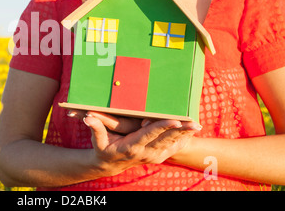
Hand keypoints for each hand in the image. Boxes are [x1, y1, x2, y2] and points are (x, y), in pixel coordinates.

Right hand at [68, 110, 201, 175]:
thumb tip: (88, 118)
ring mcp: (153, 156)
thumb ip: (96, 128)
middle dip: (181, 131)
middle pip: (166, 139)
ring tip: (197, 125)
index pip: (150, 135)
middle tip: (194, 122)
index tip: (175, 121)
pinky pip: (173, 148)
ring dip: (185, 135)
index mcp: (132, 146)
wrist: (110, 165)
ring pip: (172, 144)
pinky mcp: (157, 156)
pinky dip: (183, 140)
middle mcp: (145, 153)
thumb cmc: (104, 149)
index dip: (162, 127)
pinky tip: (191, 132)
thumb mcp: (98, 140)